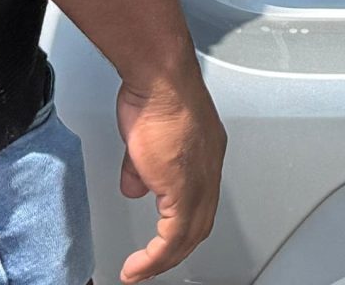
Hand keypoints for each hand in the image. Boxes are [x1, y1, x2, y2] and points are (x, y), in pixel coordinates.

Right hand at [115, 71, 226, 281]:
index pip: (199, 201)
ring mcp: (200, 180)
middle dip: (175, 249)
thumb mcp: (145, 135)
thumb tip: (135, 186)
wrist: (160, 79)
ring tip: (142, 271)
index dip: (182, 224)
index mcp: (205, 154)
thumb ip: (141, 167)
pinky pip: (172, 237)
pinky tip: (140, 265)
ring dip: (164, 259)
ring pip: (189, 235)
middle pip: (199, 224)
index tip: (163, 240)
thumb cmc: (156, 92)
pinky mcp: (183, 189)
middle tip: (153, 265)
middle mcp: (209, 169)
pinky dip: (155, 257)